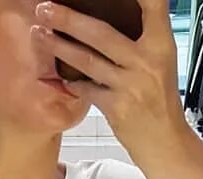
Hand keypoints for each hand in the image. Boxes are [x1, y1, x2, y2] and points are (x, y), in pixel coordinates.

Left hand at [32, 0, 185, 161]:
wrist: (163, 140)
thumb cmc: (158, 98)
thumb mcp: (161, 61)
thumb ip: (143, 39)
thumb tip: (114, 18)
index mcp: (162, 43)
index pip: (154, 5)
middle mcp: (146, 60)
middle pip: (101, 33)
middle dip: (69, 19)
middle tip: (44, 8)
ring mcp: (130, 84)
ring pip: (87, 60)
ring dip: (59, 47)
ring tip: (39, 34)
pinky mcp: (116, 107)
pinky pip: (86, 89)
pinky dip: (72, 82)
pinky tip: (57, 75)